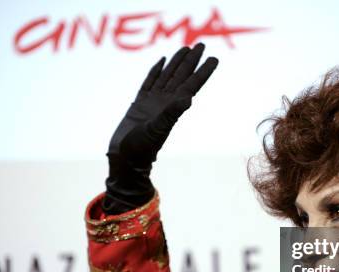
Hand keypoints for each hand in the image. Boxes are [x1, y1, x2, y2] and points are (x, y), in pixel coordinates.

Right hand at [103, 43, 218, 213]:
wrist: (125, 159)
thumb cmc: (141, 149)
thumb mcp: (157, 129)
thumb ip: (171, 113)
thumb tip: (189, 98)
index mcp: (172, 107)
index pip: (192, 84)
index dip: (203, 71)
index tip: (214, 58)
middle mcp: (165, 102)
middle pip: (181, 76)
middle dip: (192, 61)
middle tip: (201, 44)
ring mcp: (152, 103)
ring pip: (167, 76)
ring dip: (177, 63)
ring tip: (186, 49)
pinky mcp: (139, 104)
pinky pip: (149, 82)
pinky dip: (156, 71)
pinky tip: (162, 62)